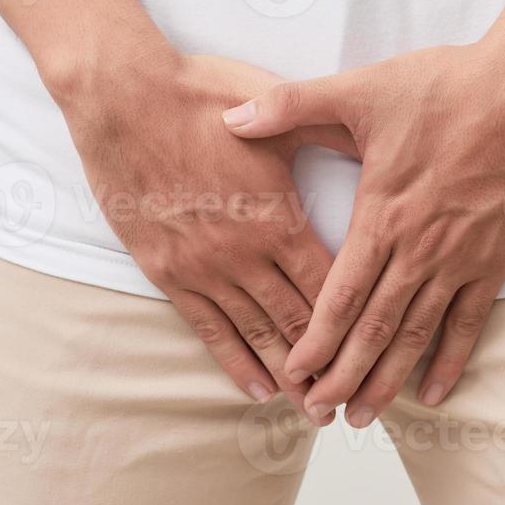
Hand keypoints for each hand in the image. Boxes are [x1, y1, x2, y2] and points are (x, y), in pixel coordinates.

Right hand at [48, 49, 357, 413]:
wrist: (122, 97)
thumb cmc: (201, 94)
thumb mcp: (276, 114)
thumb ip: (325, 134)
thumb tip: (376, 139)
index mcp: (281, 217)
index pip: (333, 287)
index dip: (359, 325)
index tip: (381, 354)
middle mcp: (246, 253)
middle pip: (301, 324)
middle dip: (331, 367)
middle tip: (357, 401)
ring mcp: (205, 267)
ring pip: (258, 335)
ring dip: (289, 377)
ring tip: (314, 410)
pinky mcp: (168, 271)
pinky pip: (209, 329)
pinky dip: (236, 363)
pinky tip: (258, 391)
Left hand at [222, 32, 504, 427]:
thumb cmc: (447, 84)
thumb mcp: (362, 88)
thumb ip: (291, 105)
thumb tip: (231, 118)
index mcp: (383, 213)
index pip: (339, 295)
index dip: (315, 341)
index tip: (293, 374)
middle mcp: (421, 247)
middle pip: (373, 328)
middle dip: (342, 376)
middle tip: (316, 414)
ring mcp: (462, 258)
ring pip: (416, 334)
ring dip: (387, 380)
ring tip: (361, 417)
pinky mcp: (497, 258)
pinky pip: (469, 323)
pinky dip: (449, 361)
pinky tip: (432, 392)